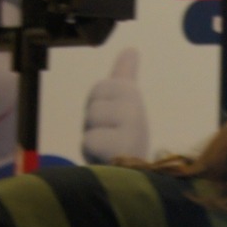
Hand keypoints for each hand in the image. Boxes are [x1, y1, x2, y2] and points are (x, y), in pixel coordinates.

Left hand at [81, 48, 148, 162]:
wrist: (132, 177)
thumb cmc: (124, 142)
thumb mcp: (123, 104)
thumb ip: (124, 75)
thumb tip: (131, 49)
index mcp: (131, 92)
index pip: (106, 84)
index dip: (104, 101)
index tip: (120, 94)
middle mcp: (135, 104)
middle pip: (92, 102)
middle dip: (93, 121)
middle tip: (108, 136)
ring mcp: (132, 123)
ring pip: (91, 120)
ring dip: (92, 139)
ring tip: (108, 149)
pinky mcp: (124, 144)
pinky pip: (90, 140)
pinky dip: (93, 153)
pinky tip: (108, 159)